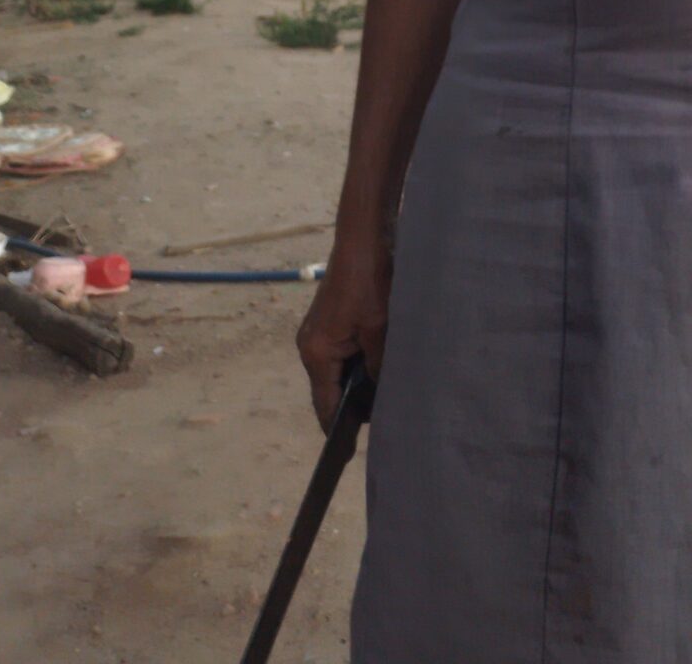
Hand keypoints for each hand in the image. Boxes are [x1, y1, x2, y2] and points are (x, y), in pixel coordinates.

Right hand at [298, 231, 391, 432]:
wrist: (362, 238)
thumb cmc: (370, 282)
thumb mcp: (379, 329)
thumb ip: (378, 365)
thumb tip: (379, 393)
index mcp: (316, 353)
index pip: (325, 404)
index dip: (338, 429)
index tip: (349, 453)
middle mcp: (310, 346)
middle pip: (329, 389)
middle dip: (350, 406)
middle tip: (379, 423)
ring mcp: (317, 333)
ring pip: (337, 371)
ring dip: (355, 383)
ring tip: (382, 399)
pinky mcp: (329, 321)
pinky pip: (340, 353)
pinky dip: (355, 364)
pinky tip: (377, 367)